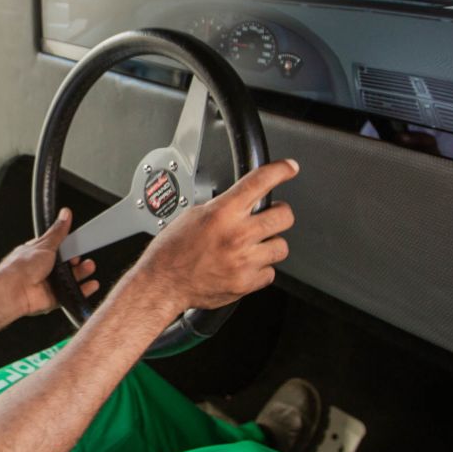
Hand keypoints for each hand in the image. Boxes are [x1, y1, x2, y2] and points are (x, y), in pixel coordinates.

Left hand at [0, 208, 98, 317]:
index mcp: (38, 253)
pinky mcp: (52, 298)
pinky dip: (81, 291)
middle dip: (78, 262)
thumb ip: (58, 232)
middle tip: (84, 259)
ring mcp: (48, 284)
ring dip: (82, 274)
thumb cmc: (21, 267)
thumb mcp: (45, 244)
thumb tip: (65, 215)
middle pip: (67, 265)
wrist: (14, 290)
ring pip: (70, 280)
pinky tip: (90, 285)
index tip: (79, 246)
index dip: (70, 248)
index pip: (59, 248)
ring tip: (89, 268)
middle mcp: (43, 269)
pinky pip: (70, 295)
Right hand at [129, 159, 298, 316]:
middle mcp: (237, 235)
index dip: (280, 170)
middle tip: (270, 217)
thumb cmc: (172, 251)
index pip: (259, 182)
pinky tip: (244, 266)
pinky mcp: (246, 283)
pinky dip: (260, 269)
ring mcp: (244, 260)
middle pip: (284, 216)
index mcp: (222, 213)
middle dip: (279, 214)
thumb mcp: (193, 216)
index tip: (289, 168)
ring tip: (253, 247)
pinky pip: (270, 272)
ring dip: (270, 244)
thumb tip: (241, 201)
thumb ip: (222, 208)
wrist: (163, 284)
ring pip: (281, 246)